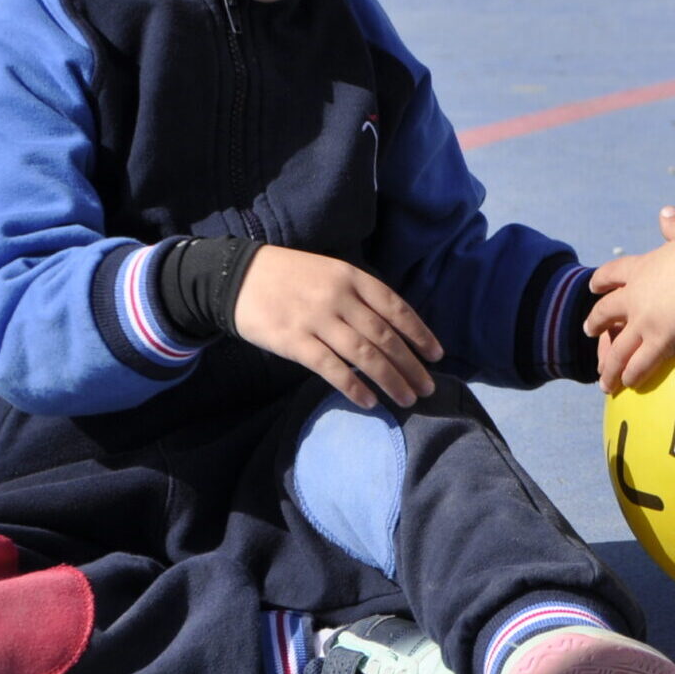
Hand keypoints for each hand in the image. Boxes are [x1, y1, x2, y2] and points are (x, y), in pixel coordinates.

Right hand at [233, 247, 441, 408]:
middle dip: (411, 365)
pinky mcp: (294, 342)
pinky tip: (370, 401)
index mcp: (352, 277)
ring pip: (364, 354)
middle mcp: (339, 297)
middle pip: (385, 336)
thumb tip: (391, 328)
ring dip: (390, 379)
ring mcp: (317, 319)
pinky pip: (331, 368)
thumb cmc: (290, 276)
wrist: (238, 277)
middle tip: (429, 388)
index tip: (437, 356)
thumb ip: (359, 295)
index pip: (396, 308)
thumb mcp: (330, 272)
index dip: (420, 333)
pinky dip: (354, 387)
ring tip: (407, 399)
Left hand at [585, 208, 674, 393]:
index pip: (614, 273)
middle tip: (590, 331)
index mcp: (642, 268)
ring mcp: (644, 322)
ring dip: (610, 364)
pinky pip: (640, 363)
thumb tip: (665, 212)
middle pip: (606, 313)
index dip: (602, 281)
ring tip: (604, 379)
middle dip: (596, 323)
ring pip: (619, 347)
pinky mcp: (659, 342)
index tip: (593, 287)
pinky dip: (632, 374)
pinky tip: (627, 384)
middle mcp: (636, 297)